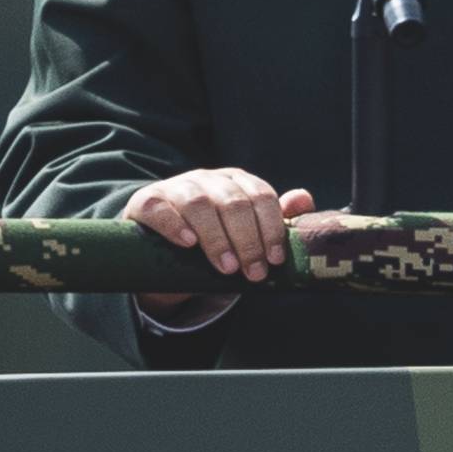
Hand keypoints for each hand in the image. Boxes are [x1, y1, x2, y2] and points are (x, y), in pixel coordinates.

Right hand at [122, 168, 314, 317]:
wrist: (160, 236)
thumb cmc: (212, 232)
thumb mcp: (245, 226)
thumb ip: (275, 215)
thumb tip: (304, 199)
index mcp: (237, 181)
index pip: (261, 196)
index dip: (271, 228)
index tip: (275, 259)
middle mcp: (209, 179)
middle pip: (233, 203)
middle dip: (248, 241)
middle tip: (253, 272)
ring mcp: (177, 187)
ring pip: (199, 204)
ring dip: (216, 238)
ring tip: (226, 268)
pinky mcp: (148, 200)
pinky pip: (160, 207)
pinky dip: (175, 224)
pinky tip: (188, 243)